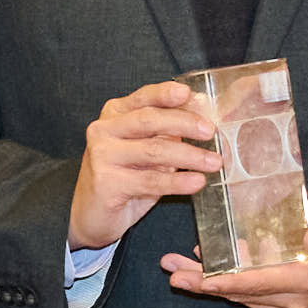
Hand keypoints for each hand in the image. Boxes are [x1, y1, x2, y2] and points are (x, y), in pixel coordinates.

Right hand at [68, 79, 222, 251]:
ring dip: (189, 156)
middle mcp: (104, 130)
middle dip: (184, 123)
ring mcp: (102, 155)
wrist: (93, 214)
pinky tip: (197, 182)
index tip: (188, 93)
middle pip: (149, 120)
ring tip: (214, 162)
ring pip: (153, 150)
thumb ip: (168, 130)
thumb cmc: (125, 176)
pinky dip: (177, 181)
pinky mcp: (106, 183)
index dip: (166, 94)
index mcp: (115, 114)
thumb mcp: (148, 148)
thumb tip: (201, 106)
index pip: (143, 97)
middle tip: (210, 131)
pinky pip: (149, 180)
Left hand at [165, 208, 307, 307]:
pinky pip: (249, 298)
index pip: (257, 282)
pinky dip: (226, 285)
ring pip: (239, 297)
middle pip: (239, 293)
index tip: (197, 277)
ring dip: (207, 284)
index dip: (225, 280)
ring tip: (177, 268)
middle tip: (170, 270)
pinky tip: (206, 269)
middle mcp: (292, 301)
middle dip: (201, 282)